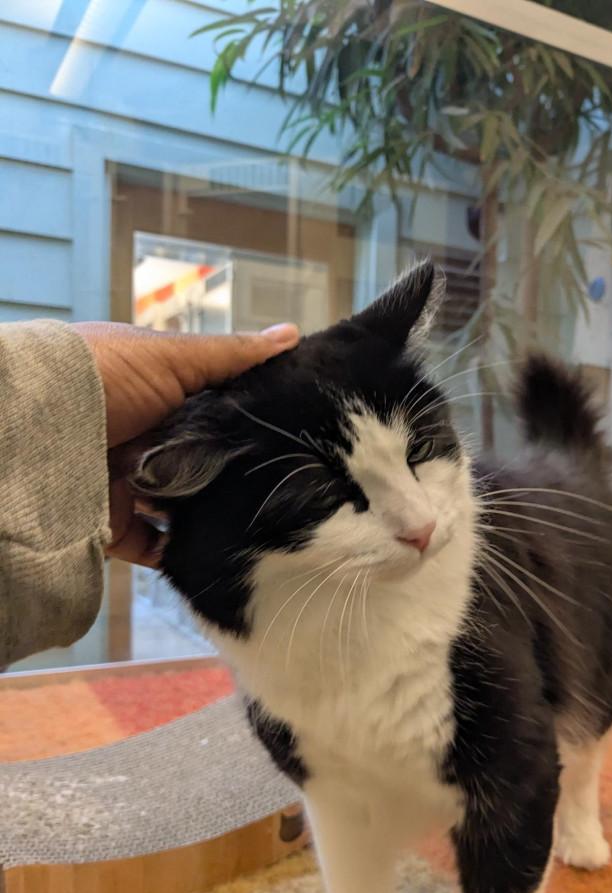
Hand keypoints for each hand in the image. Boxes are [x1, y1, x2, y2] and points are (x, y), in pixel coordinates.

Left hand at [76, 321, 299, 566]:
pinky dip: (181, 552)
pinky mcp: (114, 523)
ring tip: (258, 521)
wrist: (33, 427)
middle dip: (232, 474)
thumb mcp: (172, 357)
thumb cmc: (102, 376)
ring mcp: (128, 484)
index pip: (213, 413)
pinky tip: (216, 550)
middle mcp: (143, 440)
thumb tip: (292, 335)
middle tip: (282, 486)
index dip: (248, 424)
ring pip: (182, 507)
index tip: (291, 437)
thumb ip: (231, 355)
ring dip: (211, 513)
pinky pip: (156, 546)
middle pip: (201, 464)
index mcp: (155, 397)